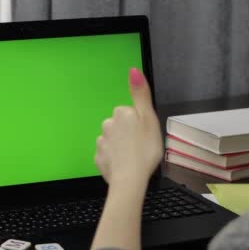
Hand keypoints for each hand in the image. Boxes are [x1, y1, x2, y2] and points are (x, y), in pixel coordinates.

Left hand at [95, 68, 163, 185]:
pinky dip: (115, 159)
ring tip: (133, 157)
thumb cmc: (145, 149)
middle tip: (141, 146)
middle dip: (129, 133)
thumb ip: (140, 94)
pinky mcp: (98, 158)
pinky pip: (108, 155)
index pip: (131, 112)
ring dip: (122, 146)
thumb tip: (133, 70)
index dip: (139, 123)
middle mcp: (108, 124)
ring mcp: (101, 142)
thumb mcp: (149, 118)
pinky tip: (124, 165)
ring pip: (114, 140)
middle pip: (121, 125)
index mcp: (122, 113)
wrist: (130, 179)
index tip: (146, 134)